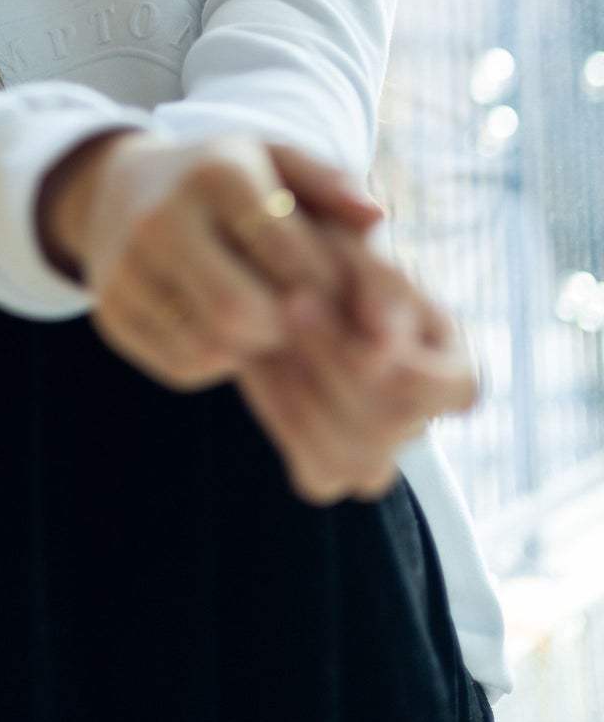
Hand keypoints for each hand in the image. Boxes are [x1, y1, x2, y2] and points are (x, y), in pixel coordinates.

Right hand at [37, 131, 385, 393]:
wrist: (118, 187)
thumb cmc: (222, 178)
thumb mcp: (275, 159)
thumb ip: (331, 184)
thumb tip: (376, 220)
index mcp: (216, 173)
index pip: (287, 253)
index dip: (325, 287)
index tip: (341, 294)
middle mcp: (161, 218)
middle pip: (242, 312)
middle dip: (286, 328)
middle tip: (304, 320)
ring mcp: (127, 268)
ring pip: (211, 346)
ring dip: (254, 348)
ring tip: (269, 322)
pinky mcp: (109, 312)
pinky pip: (182, 364)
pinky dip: (218, 360)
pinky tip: (227, 328)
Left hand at [235, 224, 479, 503]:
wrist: (267, 270)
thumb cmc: (326, 246)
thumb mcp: (358, 245)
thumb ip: (381, 284)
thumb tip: (385, 341)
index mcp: (451, 361)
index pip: (458, 390)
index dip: (412, 372)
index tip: (359, 331)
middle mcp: (422, 416)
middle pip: (399, 425)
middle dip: (339, 362)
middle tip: (293, 302)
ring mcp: (377, 448)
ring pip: (361, 461)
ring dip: (308, 393)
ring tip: (274, 334)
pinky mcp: (328, 465)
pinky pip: (318, 476)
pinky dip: (285, 420)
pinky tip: (261, 366)